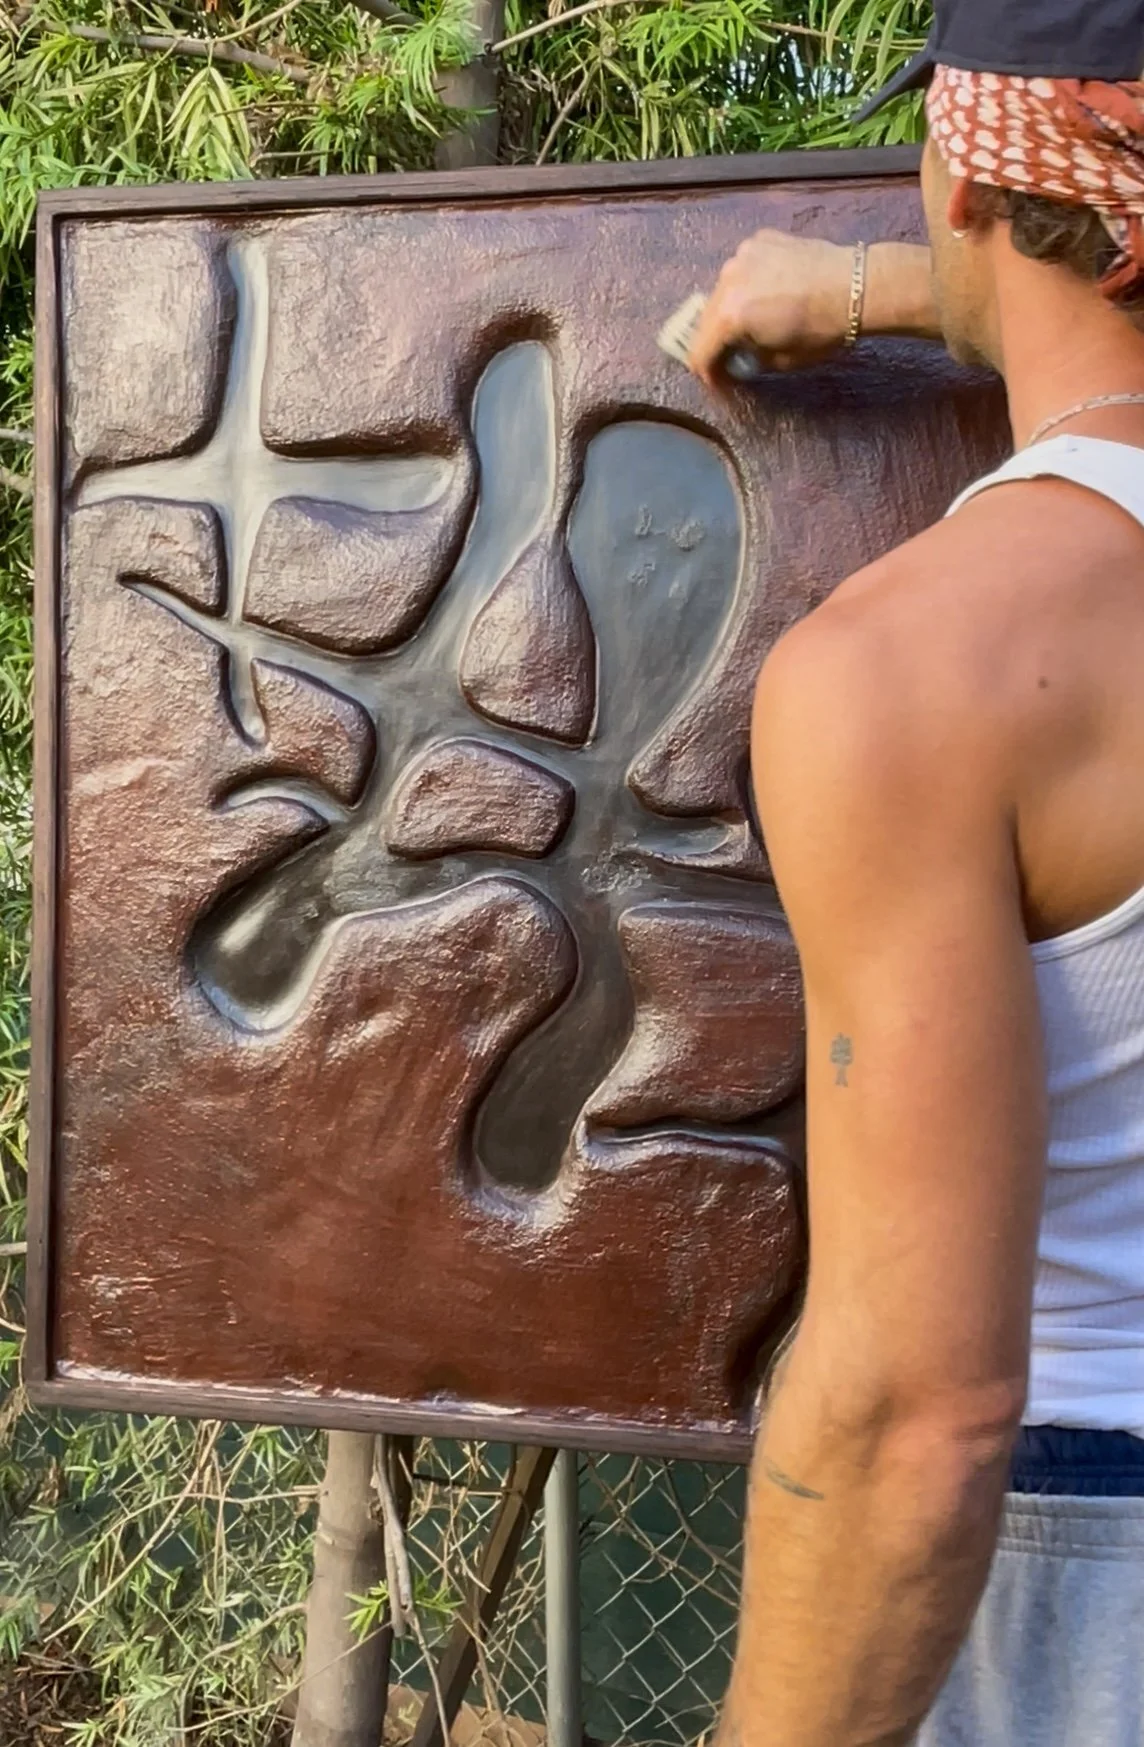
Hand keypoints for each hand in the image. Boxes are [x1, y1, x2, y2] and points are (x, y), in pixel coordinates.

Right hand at [688, 230, 856, 383]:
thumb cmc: (823, 328)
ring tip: (754, 321)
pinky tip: (769, 293)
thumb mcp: (780, 360)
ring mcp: (743, 255)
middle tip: (731, 355)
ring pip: (723, 290)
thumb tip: (737, 358)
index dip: (707, 373)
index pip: (700, 351)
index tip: (716, 381)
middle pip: (706, 319)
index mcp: (730, 315)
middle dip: (716, 340)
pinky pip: (743, 268)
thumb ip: (748, 359)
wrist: (858, 286)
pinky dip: (749, 283)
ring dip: (731, 308)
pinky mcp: (760, 240)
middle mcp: (728, 280)